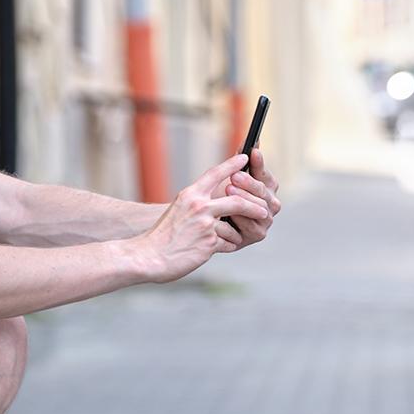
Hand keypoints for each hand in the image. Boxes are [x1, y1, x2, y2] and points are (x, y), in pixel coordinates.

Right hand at [138, 154, 268, 282]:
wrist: (148, 256)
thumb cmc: (164, 234)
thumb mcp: (179, 209)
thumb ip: (198, 202)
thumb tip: (222, 199)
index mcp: (190, 194)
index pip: (214, 173)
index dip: (231, 164)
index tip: (245, 157)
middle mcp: (198, 206)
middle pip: (237, 200)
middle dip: (254, 205)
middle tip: (264, 210)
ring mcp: (204, 224)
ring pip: (236, 224)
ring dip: (237, 232)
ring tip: (233, 237)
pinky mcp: (208, 243)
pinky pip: (229, 242)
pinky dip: (227, 245)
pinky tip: (217, 248)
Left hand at [211, 148, 280, 247]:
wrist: (211, 227)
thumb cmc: (223, 199)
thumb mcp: (231, 177)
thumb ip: (242, 159)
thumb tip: (255, 138)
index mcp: (268, 187)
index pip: (265, 173)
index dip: (259, 163)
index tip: (252, 153)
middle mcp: (271, 203)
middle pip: (262, 191)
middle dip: (249, 182)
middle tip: (235, 176)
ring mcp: (266, 220)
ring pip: (258, 208)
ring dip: (243, 199)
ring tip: (228, 191)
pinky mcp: (258, 234)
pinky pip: (250, 226)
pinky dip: (238, 219)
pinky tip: (227, 214)